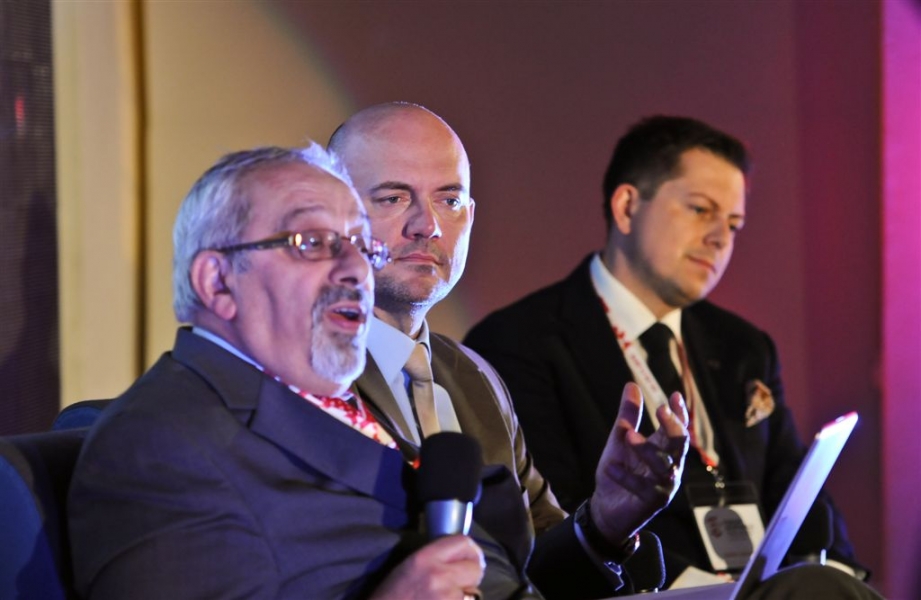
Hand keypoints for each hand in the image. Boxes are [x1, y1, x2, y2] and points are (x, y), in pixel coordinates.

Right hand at [371, 535, 484, 599]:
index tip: (468, 558)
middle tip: (461, 582)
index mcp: (425, 558)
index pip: (463, 542)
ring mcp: (449, 598)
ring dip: (466, 595)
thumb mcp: (410, 566)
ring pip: (474, 592)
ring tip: (447, 597)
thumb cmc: (392, 596)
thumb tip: (462, 555)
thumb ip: (437, 557)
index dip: (469, 551)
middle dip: (471, 575)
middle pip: (475, 568)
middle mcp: (440, 576)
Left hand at [590, 382, 689, 541]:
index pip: (679, 430)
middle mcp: (670, 467)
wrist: (605, 507)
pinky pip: (643, 488)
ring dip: (648, 450)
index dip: (679, 414)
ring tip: (629, 436)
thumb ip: (628, 416)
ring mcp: (663, 486)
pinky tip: (610, 467)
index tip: (673, 396)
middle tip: (660, 409)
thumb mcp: (620, 440)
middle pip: (680, 446)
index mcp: (665, 451)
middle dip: (674, 427)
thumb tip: (632, 385)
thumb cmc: (618, 471)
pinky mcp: (651, 503)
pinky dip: (626, 476)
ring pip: (665, 466)